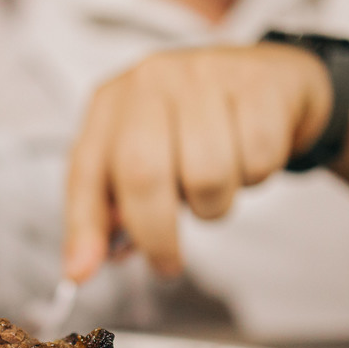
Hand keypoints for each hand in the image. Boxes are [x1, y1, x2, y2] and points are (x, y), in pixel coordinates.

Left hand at [64, 44, 333, 280]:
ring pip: (208, 175)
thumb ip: (108, 211)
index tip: (82, 272)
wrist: (267, 79)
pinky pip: (258, 159)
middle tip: (167, 260)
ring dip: (215, 204)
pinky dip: (256, 175)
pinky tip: (248, 154)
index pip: (85, 172)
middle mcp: (152, 82)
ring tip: (216, 182)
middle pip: (144, 174)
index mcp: (112, 104)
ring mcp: (205, 76)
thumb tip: (81, 266)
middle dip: (156, 234)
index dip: (83, 227)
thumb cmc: (195, 127)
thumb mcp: (143, 160)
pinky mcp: (258, 82)